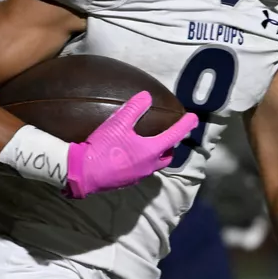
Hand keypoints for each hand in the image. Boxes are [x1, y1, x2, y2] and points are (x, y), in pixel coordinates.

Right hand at [64, 92, 197, 198]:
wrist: (83, 173)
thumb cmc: (103, 147)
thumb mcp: (118, 123)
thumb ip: (134, 108)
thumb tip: (146, 96)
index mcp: (151, 151)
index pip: (174, 135)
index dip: (185, 125)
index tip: (194, 118)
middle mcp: (149, 166)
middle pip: (167, 156)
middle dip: (171, 145)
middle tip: (169, 135)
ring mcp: (138, 176)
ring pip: (154, 165)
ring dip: (156, 155)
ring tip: (149, 145)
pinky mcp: (126, 182)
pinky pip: (140, 170)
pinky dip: (142, 161)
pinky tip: (130, 155)